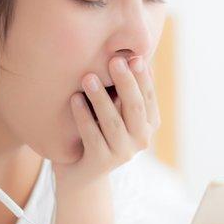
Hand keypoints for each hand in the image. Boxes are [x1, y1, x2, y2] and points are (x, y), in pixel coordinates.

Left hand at [54, 55, 160, 187]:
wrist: (80, 172)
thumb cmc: (98, 129)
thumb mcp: (114, 107)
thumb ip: (122, 87)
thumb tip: (128, 51)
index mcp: (149, 124)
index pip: (149, 96)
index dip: (142, 77)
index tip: (132, 56)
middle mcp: (141, 140)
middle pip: (135, 108)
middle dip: (126, 83)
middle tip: (114, 61)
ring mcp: (122, 154)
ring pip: (113, 122)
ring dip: (101, 98)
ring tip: (88, 77)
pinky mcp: (101, 163)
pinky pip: (91, 136)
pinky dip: (83, 116)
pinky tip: (74, 99)